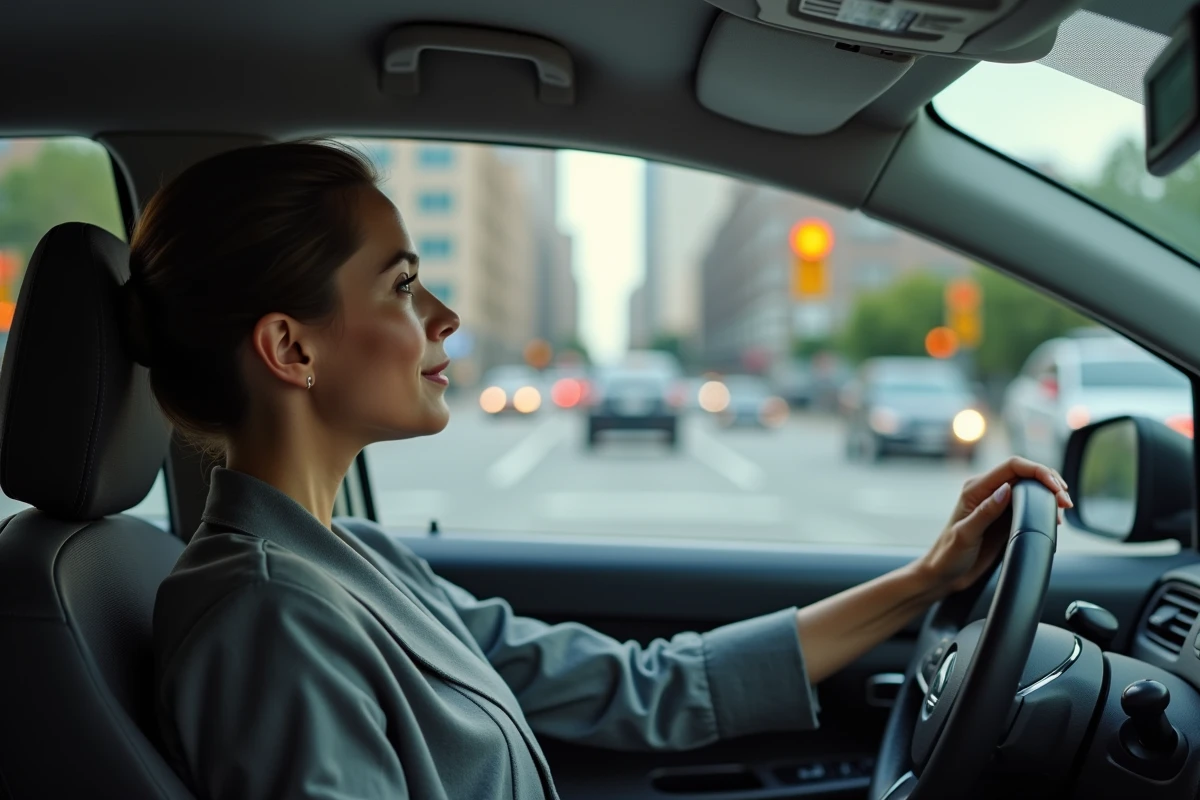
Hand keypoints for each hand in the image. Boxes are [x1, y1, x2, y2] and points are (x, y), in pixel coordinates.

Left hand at [917, 457, 1072, 596]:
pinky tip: (1053, 518)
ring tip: (1062, 511)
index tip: (1056, 487)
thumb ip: (985, 512)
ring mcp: (997, 504)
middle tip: (1066, 503)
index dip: (1038, 471)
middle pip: (1025, 473)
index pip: (1012, 466)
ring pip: (1029, 488)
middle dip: (1049, 482)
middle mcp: (987, 491)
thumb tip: (1006, 489)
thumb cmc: (948, 555)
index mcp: (975, 489)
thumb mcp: (966, 535)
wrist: (944, 574)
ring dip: (1049, 495)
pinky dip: (1044, 507)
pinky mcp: (1004, 517)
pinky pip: (1028, 504)